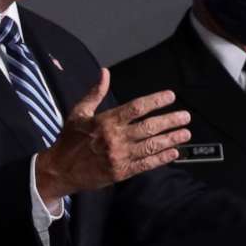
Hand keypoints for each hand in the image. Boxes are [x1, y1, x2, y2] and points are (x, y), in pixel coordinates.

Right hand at [32, 71, 192, 207]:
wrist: (59, 170)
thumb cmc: (69, 140)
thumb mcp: (78, 113)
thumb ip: (95, 93)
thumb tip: (105, 72)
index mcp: (106, 121)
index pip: (137, 107)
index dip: (156, 101)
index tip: (171, 96)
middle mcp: (115, 138)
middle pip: (149, 127)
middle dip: (170, 121)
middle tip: (185, 117)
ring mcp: (119, 156)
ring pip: (151, 146)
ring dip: (171, 139)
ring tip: (185, 134)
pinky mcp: (121, 172)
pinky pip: (146, 164)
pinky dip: (162, 158)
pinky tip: (174, 152)